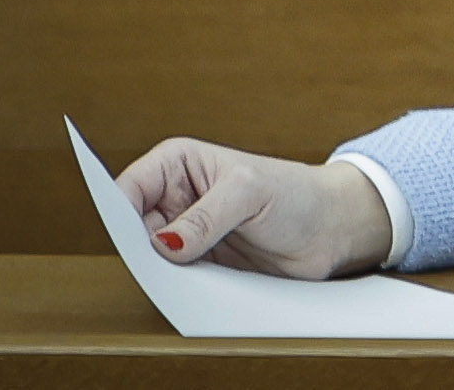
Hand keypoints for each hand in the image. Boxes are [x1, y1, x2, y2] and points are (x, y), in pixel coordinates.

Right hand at [117, 137, 392, 278]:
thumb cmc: (297, 194)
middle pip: (132, 228)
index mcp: (177, 164)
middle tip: (162, 262)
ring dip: (161, 270)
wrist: (331, 229)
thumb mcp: (250, 193)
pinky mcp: (199, 264)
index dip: (122, 214)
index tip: (136, 238)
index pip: (129, 188)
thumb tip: (164, 243)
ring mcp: (186, 233)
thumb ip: (206, 216)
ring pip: (150, 258)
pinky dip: (178, 287)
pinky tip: (192, 290)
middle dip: (141, 248)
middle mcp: (176, 197)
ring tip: (184, 274)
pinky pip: (174, 279)